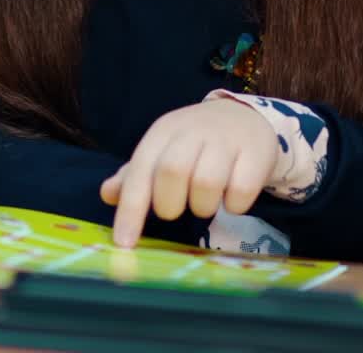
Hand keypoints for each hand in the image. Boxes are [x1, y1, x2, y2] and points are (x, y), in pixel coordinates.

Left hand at [100, 97, 277, 247]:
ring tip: (205, 201)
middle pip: (172, 172)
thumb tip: (106, 194)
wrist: (242, 118)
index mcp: (163, 132)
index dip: (131, 209)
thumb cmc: (194, 143)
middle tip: (176, 208)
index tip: (124, 244)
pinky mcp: (255, 152)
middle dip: (170, 204)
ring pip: (207, 183)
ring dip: (203, 205)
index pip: (140, 171)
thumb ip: (135, 176)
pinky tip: (232, 196)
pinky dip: (234, 205)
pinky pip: (241, 191)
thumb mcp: (162, 152)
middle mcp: (192, 131)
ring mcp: (225, 139)